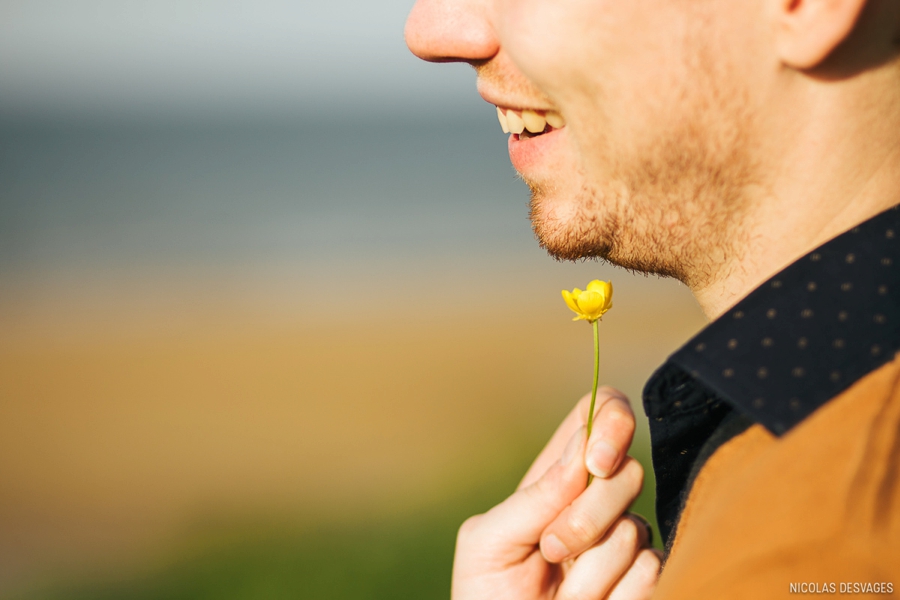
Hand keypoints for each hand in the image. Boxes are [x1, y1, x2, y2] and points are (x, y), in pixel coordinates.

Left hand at [451, 388, 660, 599]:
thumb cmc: (485, 597)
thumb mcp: (488, 542)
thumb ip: (534, 497)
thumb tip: (584, 452)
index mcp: (552, 479)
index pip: (597, 415)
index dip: (610, 418)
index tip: (596, 461)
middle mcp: (595, 502)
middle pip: (627, 469)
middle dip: (587, 515)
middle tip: (550, 550)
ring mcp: (623, 542)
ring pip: (635, 528)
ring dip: (589, 571)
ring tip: (559, 595)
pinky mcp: (644, 581)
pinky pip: (650, 569)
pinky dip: (612, 594)